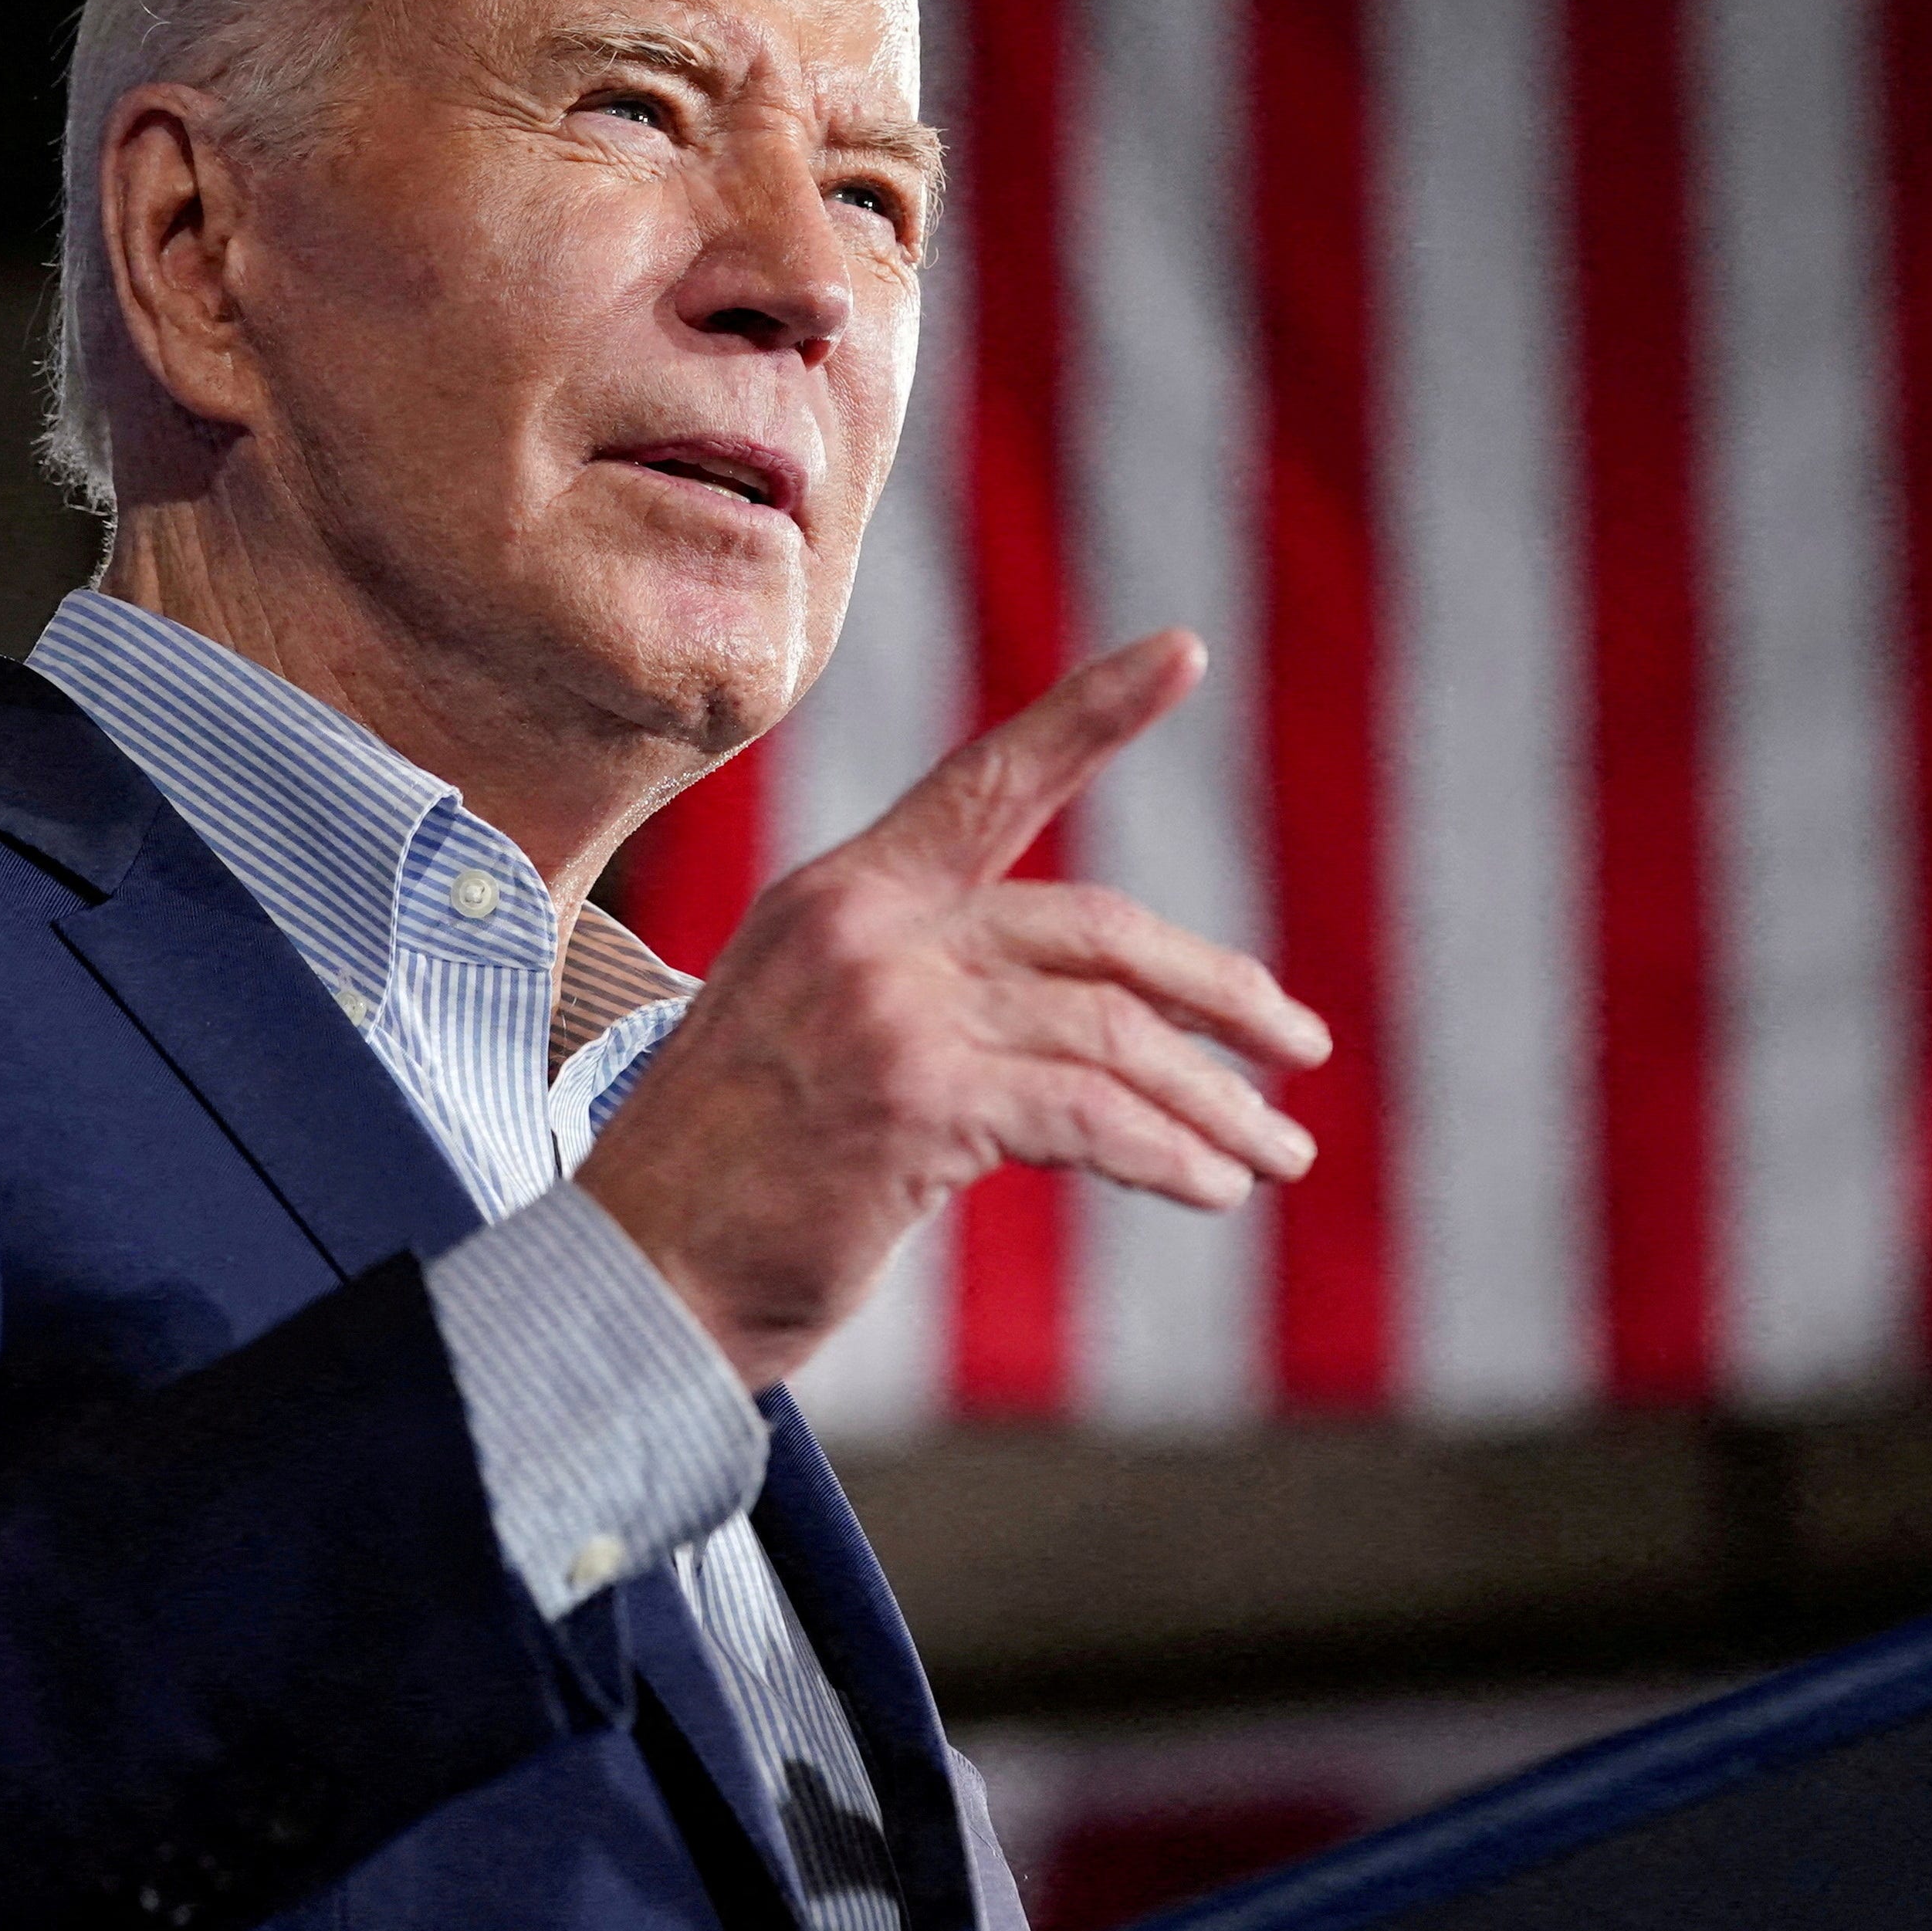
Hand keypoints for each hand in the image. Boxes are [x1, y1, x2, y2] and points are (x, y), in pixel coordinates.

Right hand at [578, 630, 1332, 1389]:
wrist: (632, 1280)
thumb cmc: (736, 1175)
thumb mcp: (822, 1035)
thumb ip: (933, 992)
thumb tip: (1091, 1022)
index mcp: (842, 892)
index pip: (987, 780)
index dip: (1090, 713)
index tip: (1181, 650)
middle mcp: (867, 929)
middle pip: (1101, 933)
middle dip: (1222, 992)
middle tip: (1300, 1047)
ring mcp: (890, 1011)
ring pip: (1115, 1037)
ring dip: (1215, 1103)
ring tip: (1274, 1155)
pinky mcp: (915, 1103)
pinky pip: (1093, 1119)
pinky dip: (1170, 1157)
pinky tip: (1214, 1190)